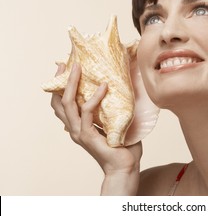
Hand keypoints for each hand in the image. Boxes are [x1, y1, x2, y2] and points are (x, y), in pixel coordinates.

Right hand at [51, 63, 141, 194]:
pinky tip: (104, 86)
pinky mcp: (88, 136)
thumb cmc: (123, 145)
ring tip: (78, 67)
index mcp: (79, 124)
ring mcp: (79, 132)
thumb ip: (111, 108)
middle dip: (62, 80)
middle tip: (68, 62)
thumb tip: (122, 87)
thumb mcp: (114, 121)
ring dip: (71, 83)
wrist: (125, 166)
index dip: (61, 86)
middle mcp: (74, 128)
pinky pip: (87, 112)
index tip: (65, 68)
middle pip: (59, 100)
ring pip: (68, 103)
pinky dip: (94, 97)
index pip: (62, 103)